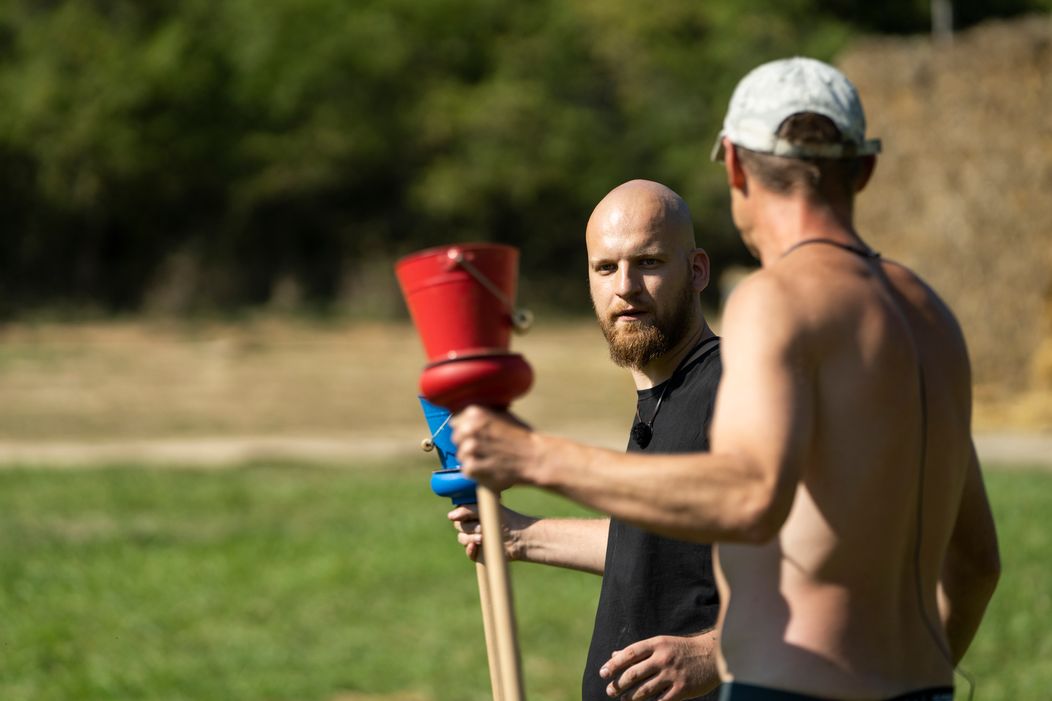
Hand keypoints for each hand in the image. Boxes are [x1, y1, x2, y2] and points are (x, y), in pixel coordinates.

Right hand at [447, 504, 536, 561]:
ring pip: (462, 539)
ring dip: (471, 538)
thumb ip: (468, 510)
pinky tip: (474, 546)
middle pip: (458, 527)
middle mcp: (473, 526)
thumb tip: (450, 516)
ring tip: (483, 537)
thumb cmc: (506, 519)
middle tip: (482, 527)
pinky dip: (470, 550)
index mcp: (474, 514)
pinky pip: (469, 553)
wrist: (520, 536)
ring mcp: (475, 539)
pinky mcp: (480, 553)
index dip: (460, 515)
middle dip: (468, 527)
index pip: (458, 514)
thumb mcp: (486, 510)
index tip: (468, 516)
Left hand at [451, 406, 536, 490]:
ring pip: (461, 455)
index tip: (480, 436)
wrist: (535, 458)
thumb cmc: (522, 437)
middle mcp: (470, 428)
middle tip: (487, 450)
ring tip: (491, 459)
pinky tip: (490, 468)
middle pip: (456, 438)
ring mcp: (470, 448)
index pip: (456, 422)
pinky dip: (477, 472)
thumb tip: (465, 417)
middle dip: (467, 444)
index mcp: (476, 412)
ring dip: (472, 459)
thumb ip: (482, 415)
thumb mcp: (503, 415)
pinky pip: (466, 469)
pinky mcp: (472, 467)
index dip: (467, 430)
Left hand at [599, 633, 718, 700]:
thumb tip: (614, 655)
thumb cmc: (683, 649)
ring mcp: (672, 674)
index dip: (614, 665)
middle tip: (610, 690)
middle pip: (634, 673)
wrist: (713, 655)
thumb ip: (639, 651)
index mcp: (656, 644)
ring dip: (631, 697)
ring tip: (623, 700)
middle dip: (618, 684)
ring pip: (644, 690)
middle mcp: (663, 658)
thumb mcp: (661, 643)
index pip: (629, 653)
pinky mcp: (682, 689)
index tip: (603, 673)